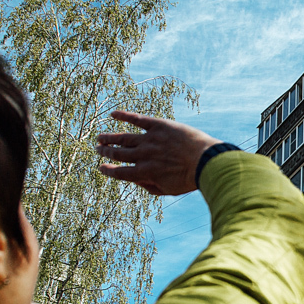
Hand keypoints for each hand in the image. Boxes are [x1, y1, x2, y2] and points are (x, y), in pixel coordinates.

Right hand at [95, 112, 220, 195]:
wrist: (206, 161)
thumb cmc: (189, 178)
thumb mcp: (168, 189)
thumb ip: (149, 187)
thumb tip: (136, 181)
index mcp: (144, 173)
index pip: (120, 173)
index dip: (108, 170)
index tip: (101, 168)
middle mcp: (143, 156)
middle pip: (118, 153)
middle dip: (105, 152)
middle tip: (97, 149)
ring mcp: (150, 140)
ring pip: (123, 137)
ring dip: (109, 137)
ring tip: (100, 137)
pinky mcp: (158, 125)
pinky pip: (137, 119)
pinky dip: (124, 116)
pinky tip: (113, 114)